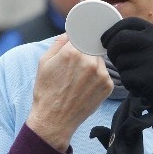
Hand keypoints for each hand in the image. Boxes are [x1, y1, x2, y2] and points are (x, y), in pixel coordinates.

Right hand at [26, 35, 112, 150]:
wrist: (54, 120)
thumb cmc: (46, 92)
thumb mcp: (44, 63)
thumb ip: (58, 43)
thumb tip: (70, 33)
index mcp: (72, 52)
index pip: (81, 36)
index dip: (78, 40)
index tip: (77, 43)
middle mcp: (89, 62)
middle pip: (91, 48)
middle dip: (84, 53)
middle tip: (74, 66)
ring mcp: (101, 74)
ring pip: (99, 61)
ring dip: (92, 65)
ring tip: (79, 79)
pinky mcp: (108, 86)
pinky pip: (104, 74)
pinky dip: (97, 77)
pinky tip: (85, 87)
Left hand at [101, 17, 152, 136]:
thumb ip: (138, 39)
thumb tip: (109, 34)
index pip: (130, 22)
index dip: (113, 30)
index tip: (104, 41)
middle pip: (121, 39)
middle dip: (111, 50)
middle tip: (113, 60)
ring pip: (121, 59)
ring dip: (122, 69)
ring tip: (135, 75)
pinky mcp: (150, 77)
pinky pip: (125, 76)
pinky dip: (127, 82)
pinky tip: (138, 85)